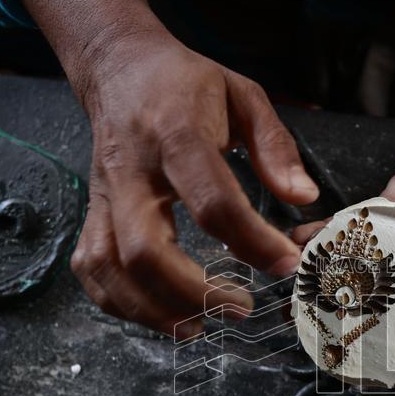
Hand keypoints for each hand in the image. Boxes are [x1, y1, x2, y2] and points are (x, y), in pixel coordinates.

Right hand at [61, 25, 317, 334]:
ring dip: (153, 309)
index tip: (285, 264)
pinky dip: (119, 302)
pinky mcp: (93, 212)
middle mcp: (132, 172)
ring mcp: (105, 196)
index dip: (252, 241)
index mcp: (176, 136)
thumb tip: (303, 197)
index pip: (212, 202)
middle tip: (240, 307)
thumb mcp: (244, 96)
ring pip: (112, 268)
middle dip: (194, 292)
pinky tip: (159, 314)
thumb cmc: (187, 85)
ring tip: (198, 326)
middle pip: (146, 250)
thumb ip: (276, 147)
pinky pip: (92, 268)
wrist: (120, 69)